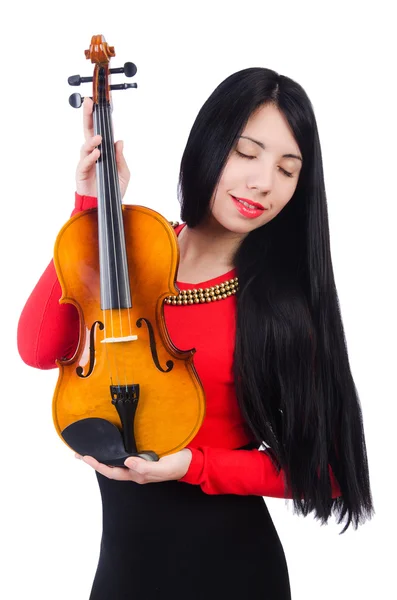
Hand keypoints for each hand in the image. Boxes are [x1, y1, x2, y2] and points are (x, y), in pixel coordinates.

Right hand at [76, 97, 130, 198]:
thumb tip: (120, 141)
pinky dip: (90, 157)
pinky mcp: (81, 173)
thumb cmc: (113, 189)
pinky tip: (97, 153)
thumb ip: (121, 158)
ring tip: (99, 138)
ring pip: (85, 145)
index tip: (104, 102)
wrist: (107, 207)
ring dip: (92, 140)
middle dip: (88, 115)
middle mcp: (93, 153)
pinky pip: (84, 162)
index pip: (102, 130)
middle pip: (89, 130)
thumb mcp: (123, 173)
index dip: (102, 117)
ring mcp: (86, 162)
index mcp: (104, 151)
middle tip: (89, 102)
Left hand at [76, 449, 192, 482]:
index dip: (98, 465)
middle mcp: (136, 471)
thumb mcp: (163, 467)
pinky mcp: (145, 456)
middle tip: (79, 454)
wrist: (191, 462)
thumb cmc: (178, 465)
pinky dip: (115, 451)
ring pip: (117, 462)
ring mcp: (140, 464)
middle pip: (111, 468)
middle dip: (95, 462)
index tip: (86, 457)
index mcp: (138, 475)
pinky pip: (125, 455)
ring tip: (91, 450)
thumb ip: (146, 466)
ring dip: (103, 457)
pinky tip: (112, 446)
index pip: (113, 472)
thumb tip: (127, 461)